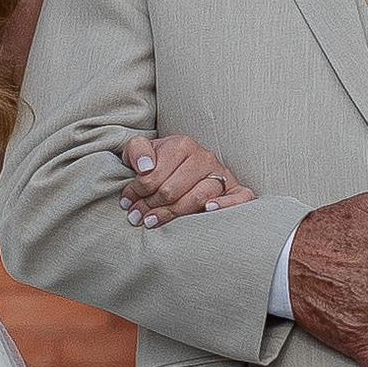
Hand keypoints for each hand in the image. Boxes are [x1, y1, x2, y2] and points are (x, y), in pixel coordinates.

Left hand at [120, 133, 256, 225]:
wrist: (181, 166)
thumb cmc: (158, 163)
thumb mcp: (140, 150)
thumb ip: (136, 151)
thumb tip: (146, 168)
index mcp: (182, 145)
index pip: (154, 177)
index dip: (136, 192)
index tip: (127, 202)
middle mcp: (204, 157)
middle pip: (172, 191)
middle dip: (150, 207)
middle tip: (137, 217)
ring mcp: (221, 174)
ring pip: (198, 198)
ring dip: (173, 214)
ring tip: (153, 222)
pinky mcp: (235, 189)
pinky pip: (240, 198)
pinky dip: (225, 205)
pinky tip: (208, 210)